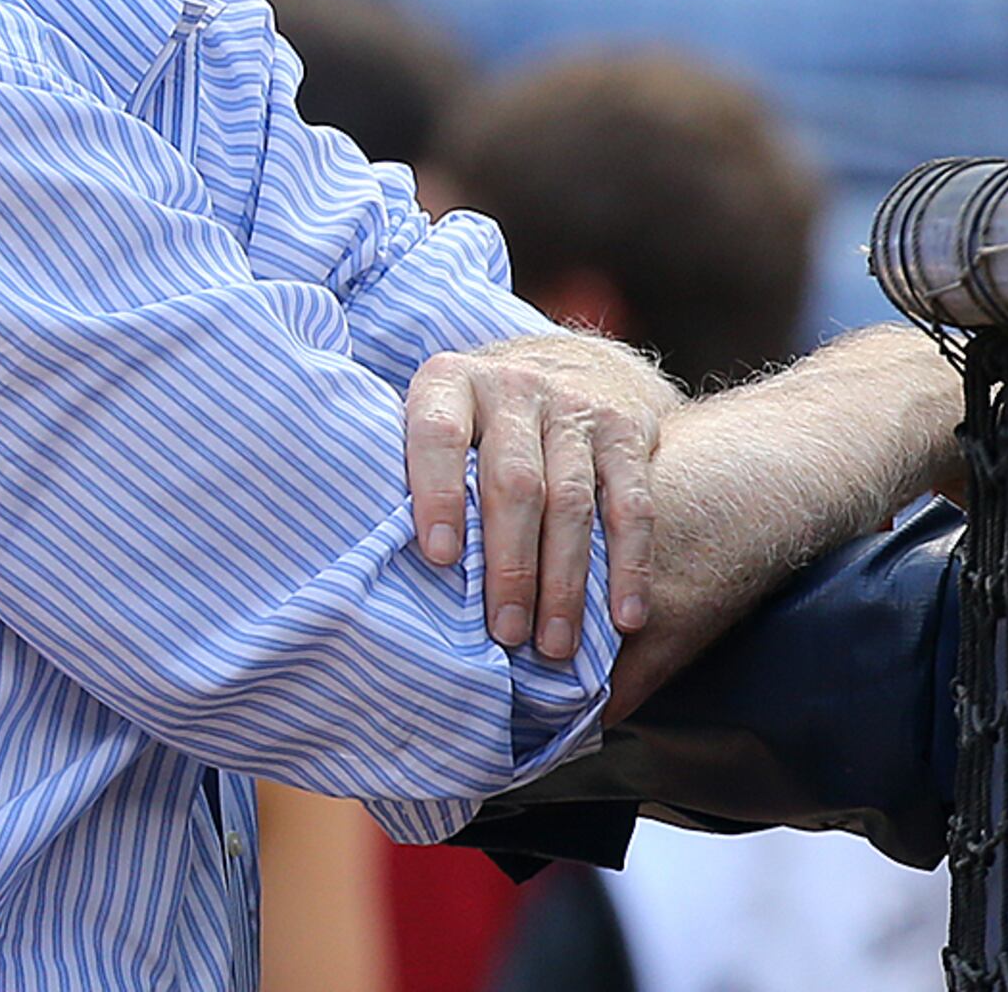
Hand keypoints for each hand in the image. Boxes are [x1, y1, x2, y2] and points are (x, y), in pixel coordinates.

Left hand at [402, 333, 678, 663]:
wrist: (570, 364)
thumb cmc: (477, 417)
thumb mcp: (437, 416)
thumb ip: (410, 468)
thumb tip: (377, 562)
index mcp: (451, 383)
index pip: (438, 434)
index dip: (438, 494)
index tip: (439, 558)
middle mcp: (514, 388)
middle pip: (514, 483)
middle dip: (509, 565)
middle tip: (504, 633)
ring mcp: (574, 407)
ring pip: (571, 502)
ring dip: (564, 581)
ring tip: (555, 644)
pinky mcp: (624, 431)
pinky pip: (630, 505)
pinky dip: (629, 566)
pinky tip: (623, 617)